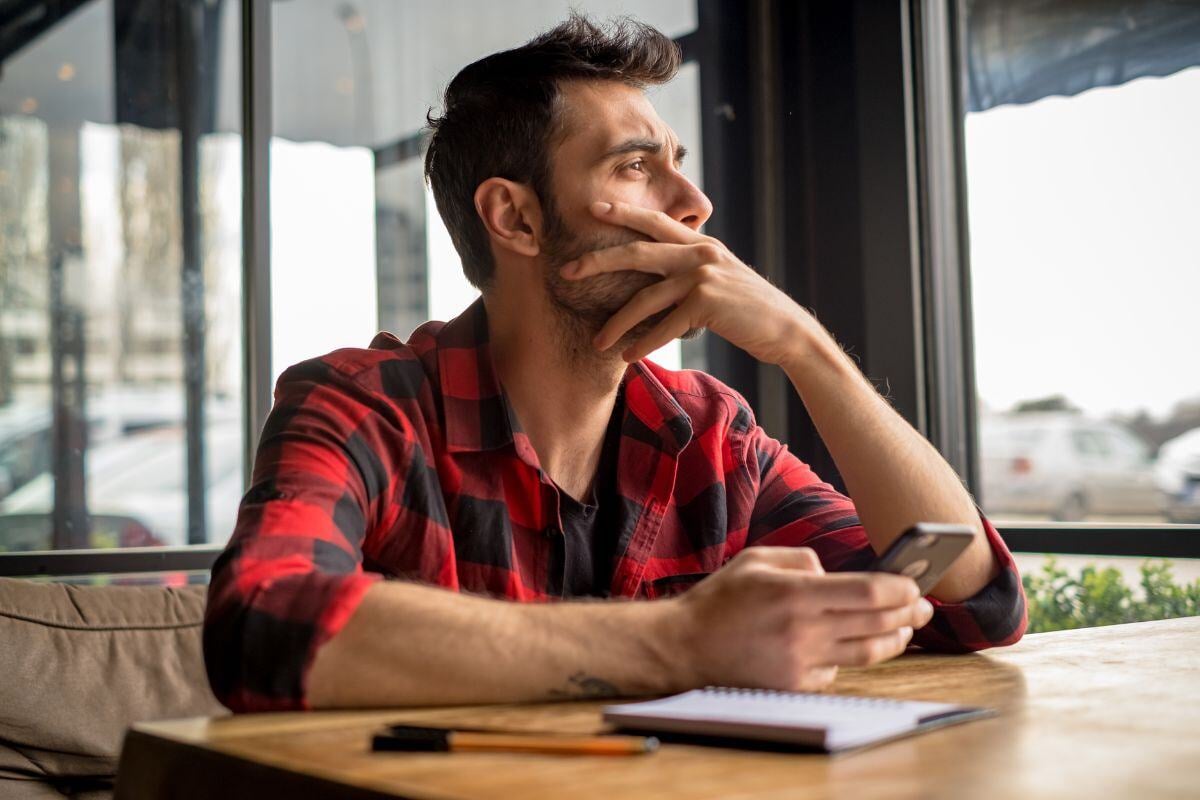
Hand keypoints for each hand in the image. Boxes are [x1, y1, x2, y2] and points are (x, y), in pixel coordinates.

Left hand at [561, 201, 827, 364]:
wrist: (786, 330)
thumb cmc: (749, 310)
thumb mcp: (721, 278)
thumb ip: (692, 270)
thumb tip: (661, 278)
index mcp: (701, 244)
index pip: (654, 222)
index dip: (622, 213)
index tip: (592, 208)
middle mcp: (700, 252)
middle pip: (637, 251)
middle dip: (598, 260)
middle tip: (567, 269)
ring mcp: (703, 276)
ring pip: (646, 297)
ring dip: (617, 322)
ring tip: (598, 341)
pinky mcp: (707, 303)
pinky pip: (664, 326)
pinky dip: (643, 343)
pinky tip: (627, 356)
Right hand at [670, 547, 933, 691]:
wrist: (685, 647)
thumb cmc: (720, 600)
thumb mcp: (756, 559)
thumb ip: (802, 560)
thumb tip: (834, 574)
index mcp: (795, 593)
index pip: (867, 591)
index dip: (899, 589)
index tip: (914, 585)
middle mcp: (803, 629)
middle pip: (876, 623)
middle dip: (907, 614)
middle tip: (923, 607)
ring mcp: (800, 662)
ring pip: (866, 653)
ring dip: (893, 640)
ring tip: (904, 629)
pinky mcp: (795, 685)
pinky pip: (837, 672)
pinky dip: (848, 659)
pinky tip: (849, 647)